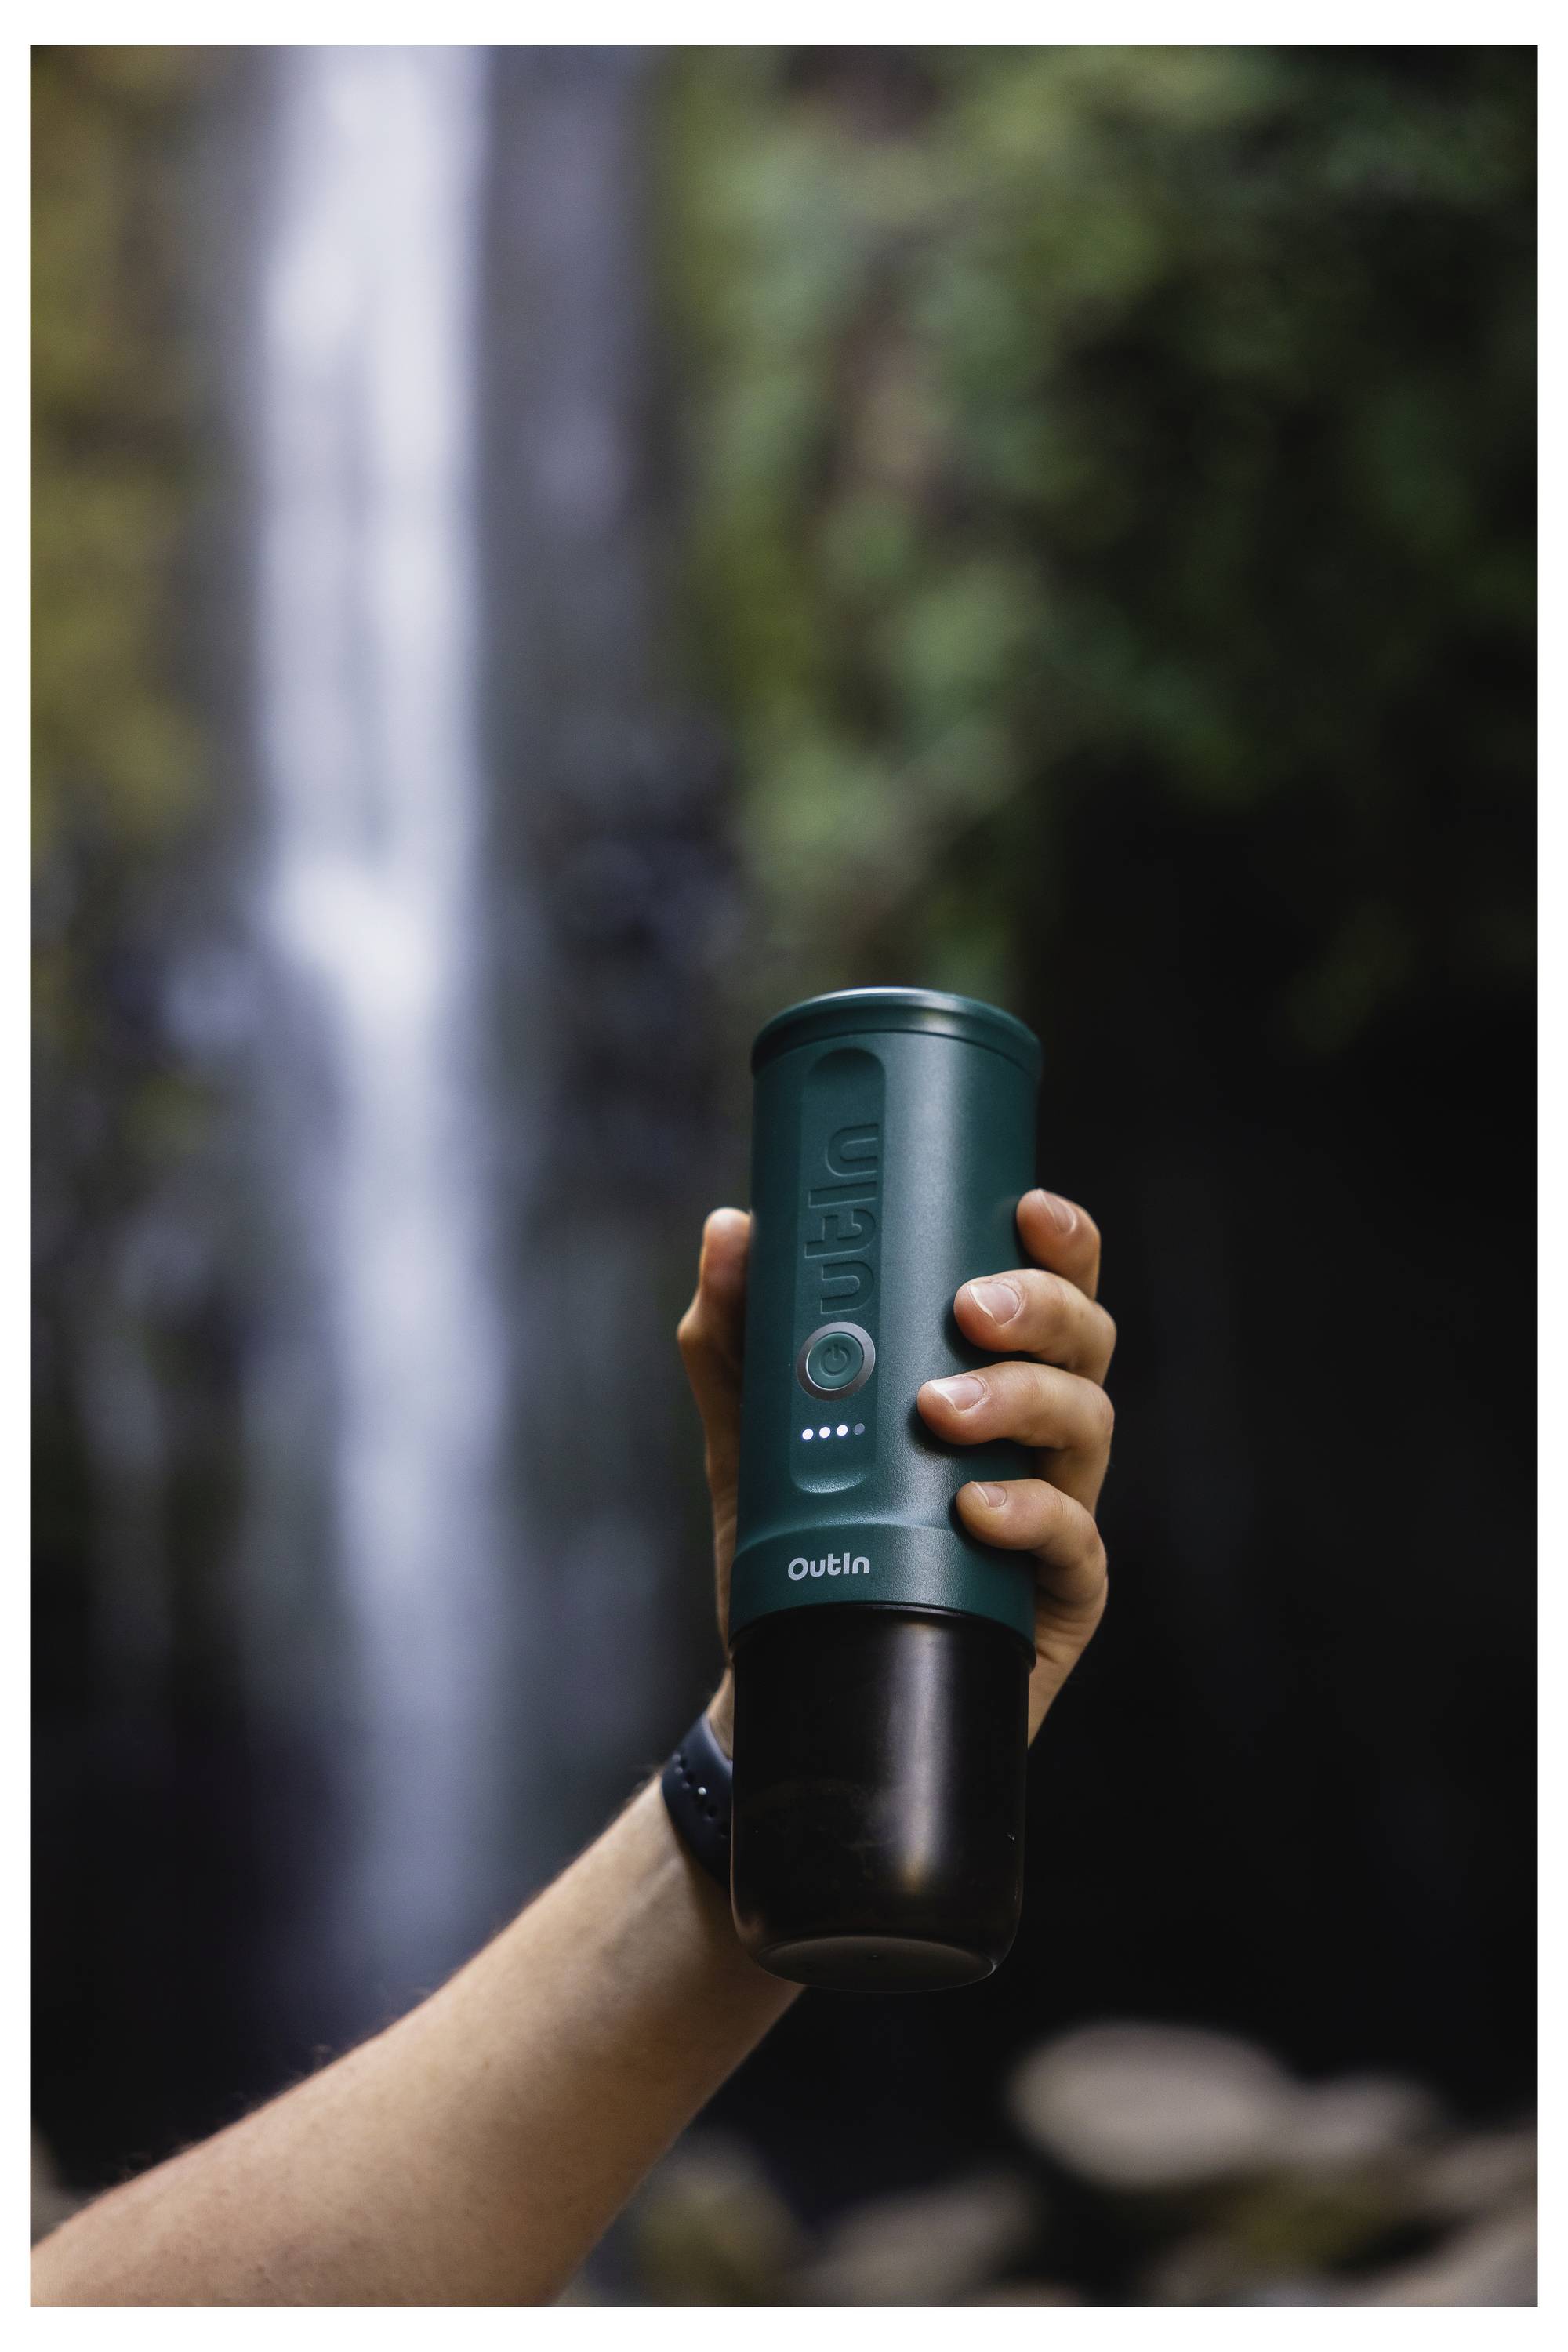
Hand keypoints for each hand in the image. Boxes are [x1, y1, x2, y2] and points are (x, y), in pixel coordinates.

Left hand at [677, 1191, 1111, 1752]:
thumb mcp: (754, 1431)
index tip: (1024, 1208)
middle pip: (1087, 1342)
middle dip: (1042, 1310)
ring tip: (942, 1412)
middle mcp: (1037, 1433)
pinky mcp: (1057, 1596)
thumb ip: (739, 1336)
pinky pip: (1074, 1543)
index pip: (1052, 1287)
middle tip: (968, 1310)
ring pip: (1089, 1427)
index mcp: (989, 1373)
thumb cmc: (800, 1539)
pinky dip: (1029, 1516)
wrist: (791, 1682)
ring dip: (1024, 1401)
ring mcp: (1056, 1511)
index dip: (1059, 1241)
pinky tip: (974, 1509)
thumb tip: (731, 1227)